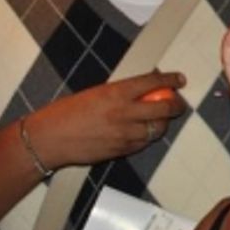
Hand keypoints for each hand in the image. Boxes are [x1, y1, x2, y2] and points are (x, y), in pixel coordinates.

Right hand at [24, 71, 186, 169]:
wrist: (49, 139)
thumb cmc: (66, 112)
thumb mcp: (95, 93)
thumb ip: (120, 92)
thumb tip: (143, 89)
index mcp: (116, 93)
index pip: (153, 83)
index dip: (171, 80)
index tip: (179, 79)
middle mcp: (124, 113)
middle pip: (164, 108)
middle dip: (176, 105)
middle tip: (178, 102)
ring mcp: (125, 134)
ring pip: (157, 129)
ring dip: (162, 122)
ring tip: (159, 118)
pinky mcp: (121, 150)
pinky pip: (144, 143)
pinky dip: (147, 136)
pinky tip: (143, 132)